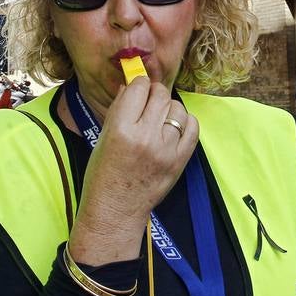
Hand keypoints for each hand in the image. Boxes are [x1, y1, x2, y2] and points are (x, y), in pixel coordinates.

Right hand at [68, 78, 197, 265]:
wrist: (115, 210)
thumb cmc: (102, 174)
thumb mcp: (103, 137)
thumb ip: (118, 109)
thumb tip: (131, 85)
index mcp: (121, 129)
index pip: (138, 88)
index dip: (137, 85)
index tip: (137, 89)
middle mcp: (146, 137)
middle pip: (160, 95)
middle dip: (153, 93)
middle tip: (148, 101)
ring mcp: (166, 150)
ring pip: (177, 109)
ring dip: (168, 108)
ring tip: (159, 117)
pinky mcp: (180, 161)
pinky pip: (192, 128)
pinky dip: (185, 122)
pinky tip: (174, 127)